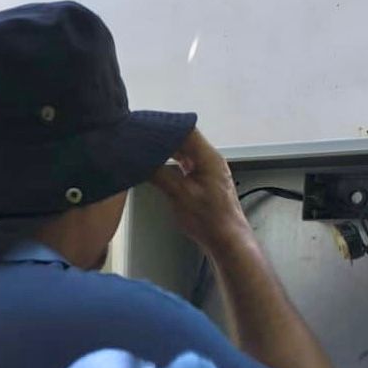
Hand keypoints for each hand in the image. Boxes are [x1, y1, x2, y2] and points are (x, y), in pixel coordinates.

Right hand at [151, 129, 250, 251]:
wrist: (226, 240)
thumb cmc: (210, 220)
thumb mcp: (179, 194)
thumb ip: (159, 174)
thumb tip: (141, 161)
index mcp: (209, 158)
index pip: (187, 131)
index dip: (166, 127)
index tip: (148, 127)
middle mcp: (210, 160)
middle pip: (185, 141)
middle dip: (164, 139)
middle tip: (143, 139)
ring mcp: (208, 171)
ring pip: (185, 153)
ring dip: (167, 152)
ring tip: (147, 151)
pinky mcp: (204, 182)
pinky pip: (186, 165)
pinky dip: (172, 163)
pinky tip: (159, 167)